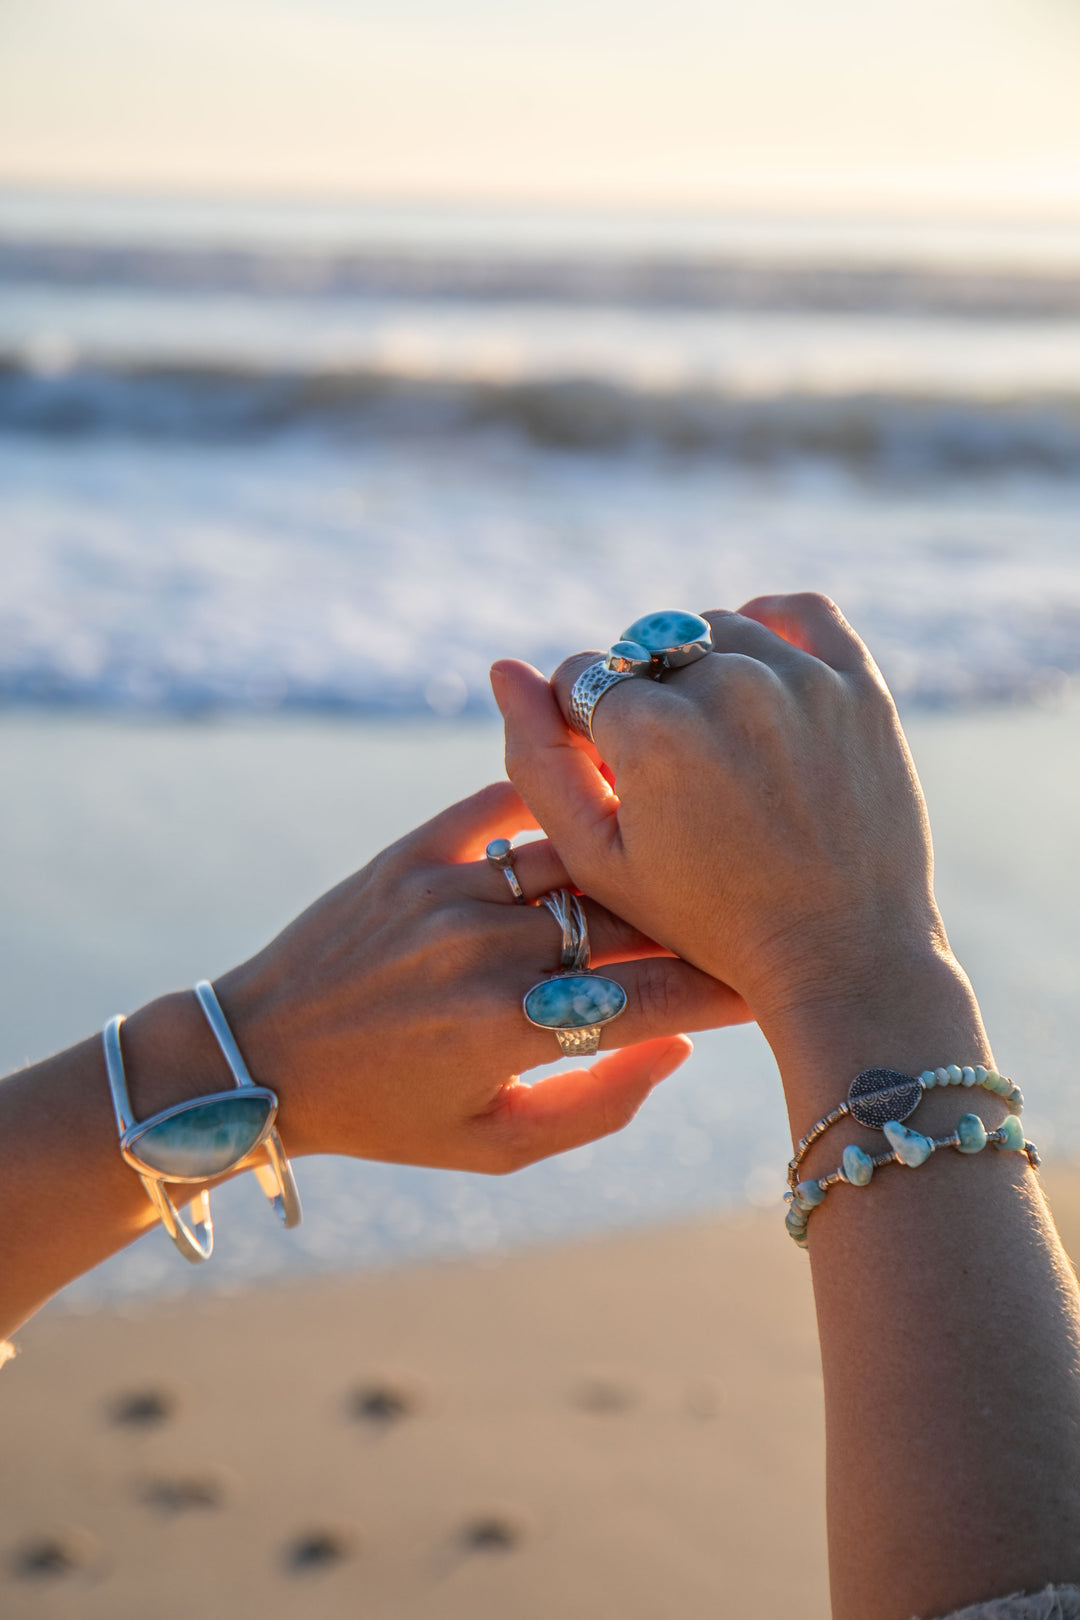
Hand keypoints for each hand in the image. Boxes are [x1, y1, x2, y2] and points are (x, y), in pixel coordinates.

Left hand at [128, 781, 748, 1175]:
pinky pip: (502, 804)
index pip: (653, 995)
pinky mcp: (412, 852)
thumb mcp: (492, 1147)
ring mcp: (445, 891)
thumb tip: (680, 1043)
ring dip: (639, 855)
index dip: (727, 985)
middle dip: (698, 916)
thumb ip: (596, 1106)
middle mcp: (483, 949)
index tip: (778, 976)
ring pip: (577, 856)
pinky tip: (610, 783)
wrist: (260, 1056)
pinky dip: (559, 794)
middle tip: (754, 908)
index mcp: (509, 1028)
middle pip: (626, 916)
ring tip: (694, 847)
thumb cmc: (384, 1116)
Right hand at [491, 595, 974, 1082]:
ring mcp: (800, 680)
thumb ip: (538, 761)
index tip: (613, 775)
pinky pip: (803, 613)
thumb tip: (503, 668)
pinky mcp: (858, 685)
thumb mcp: (599, 859)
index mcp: (651, 731)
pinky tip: (754, 664)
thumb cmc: (707, 920)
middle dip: (643, 702)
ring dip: (701, 670)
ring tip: (714, 741)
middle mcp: (726, 686)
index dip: (584, 727)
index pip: (581, 677)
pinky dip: (770, 623)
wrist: (841, 956)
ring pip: (715, 631)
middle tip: (671, 773)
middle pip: (645, 654)